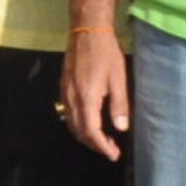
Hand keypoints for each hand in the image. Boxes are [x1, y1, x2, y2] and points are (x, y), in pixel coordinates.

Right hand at [61, 27, 129, 161]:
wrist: (87, 31)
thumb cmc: (106, 53)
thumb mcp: (119, 79)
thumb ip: (119, 105)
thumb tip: (121, 128)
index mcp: (87, 98)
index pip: (91, 132)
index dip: (102, 146)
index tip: (114, 155)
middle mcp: (72, 98)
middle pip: (78, 131)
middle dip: (94, 144)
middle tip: (111, 149)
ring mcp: (65, 93)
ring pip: (71, 123)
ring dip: (85, 135)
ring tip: (103, 137)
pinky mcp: (63, 87)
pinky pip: (68, 113)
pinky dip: (78, 123)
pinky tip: (91, 120)